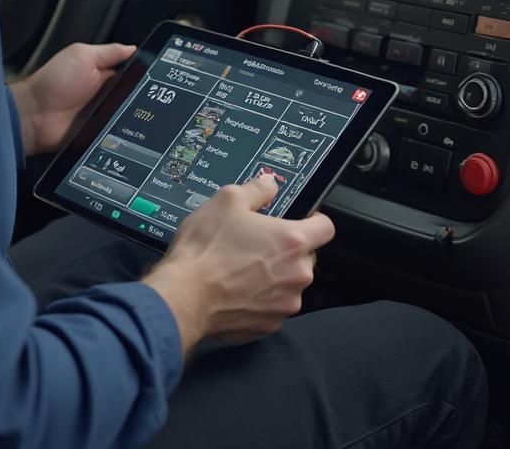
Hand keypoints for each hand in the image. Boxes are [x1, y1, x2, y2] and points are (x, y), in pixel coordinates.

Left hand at [11, 42, 135, 156]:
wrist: (34, 116)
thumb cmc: (52, 83)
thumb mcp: (81, 56)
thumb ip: (108, 52)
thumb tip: (133, 48)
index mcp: (103, 73)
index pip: (132, 72)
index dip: (142, 73)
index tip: (154, 74)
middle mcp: (105, 93)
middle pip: (134, 94)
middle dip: (141, 95)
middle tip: (141, 94)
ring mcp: (103, 114)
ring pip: (130, 114)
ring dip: (131, 113)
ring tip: (126, 109)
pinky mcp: (100, 132)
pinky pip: (118, 132)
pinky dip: (122, 130)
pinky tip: (121, 126)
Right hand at [142, 173, 334, 353]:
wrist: (183, 296)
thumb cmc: (206, 249)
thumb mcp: (227, 200)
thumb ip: (257, 190)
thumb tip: (269, 185)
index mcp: (293, 241)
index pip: (326, 227)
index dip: (314, 219)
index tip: (299, 218)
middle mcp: (296, 276)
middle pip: (306, 257)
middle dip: (287, 249)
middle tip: (257, 241)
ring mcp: (284, 305)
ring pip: (288, 284)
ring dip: (273, 276)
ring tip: (240, 267)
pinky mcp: (267, 325)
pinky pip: (271, 307)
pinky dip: (257, 298)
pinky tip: (234, 289)